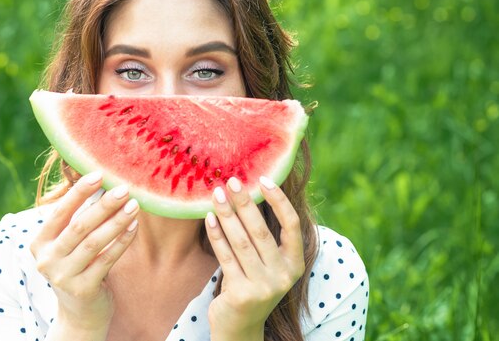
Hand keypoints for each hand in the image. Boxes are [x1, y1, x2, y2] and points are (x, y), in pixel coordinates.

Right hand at [30, 172, 138, 339]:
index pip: (59, 213)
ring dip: (116, 221)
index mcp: (39, 243)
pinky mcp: (83, 289)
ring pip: (94, 242)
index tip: (99, 174)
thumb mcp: (69, 245)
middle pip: (79, 226)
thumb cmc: (78, 266)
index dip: (79, 193)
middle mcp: (46, 260)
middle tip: (124, 189)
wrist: (79, 313)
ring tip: (134, 205)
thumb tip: (103, 183)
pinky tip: (134, 226)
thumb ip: (77, 220)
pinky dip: (122, 241)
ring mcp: (63, 277)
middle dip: (103, 205)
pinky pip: (107, 259)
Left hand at [205, 176, 304, 340]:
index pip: (292, 225)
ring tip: (216, 194)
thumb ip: (264, 236)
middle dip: (244, 203)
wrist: (240, 326)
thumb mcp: (266, 263)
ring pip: (241, 242)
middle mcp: (283, 275)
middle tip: (231, 181)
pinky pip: (226, 256)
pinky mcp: (242, 293)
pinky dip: (216, 235)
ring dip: (226, 214)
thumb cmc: (252, 284)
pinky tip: (208, 218)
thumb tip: (246, 193)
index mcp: (295, 263)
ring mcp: (264, 286)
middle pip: (261, 231)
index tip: (263, 178)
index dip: (279, 200)